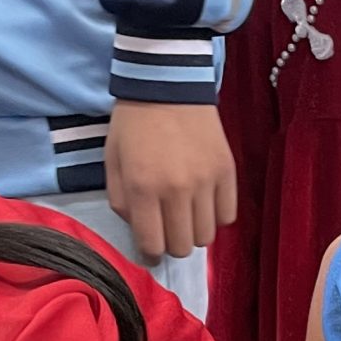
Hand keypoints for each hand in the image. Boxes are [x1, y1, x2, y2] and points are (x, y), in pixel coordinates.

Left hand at [105, 99, 236, 262]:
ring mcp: (205, 181)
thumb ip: (121, 202)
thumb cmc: (133, 124)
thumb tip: (142, 232)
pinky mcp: (226, 172)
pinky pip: (227, 215)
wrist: (168, 85)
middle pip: (182, 246)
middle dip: (172, 245)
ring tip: (186, 215)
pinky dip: (215, 216)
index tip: (151, 250)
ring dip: (194, 231)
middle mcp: (177, 189)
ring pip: (206, 236)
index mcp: (142, 187)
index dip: (150, 254)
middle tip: (168, 230)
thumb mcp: (112, 162)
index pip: (152, 244)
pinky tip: (204, 203)